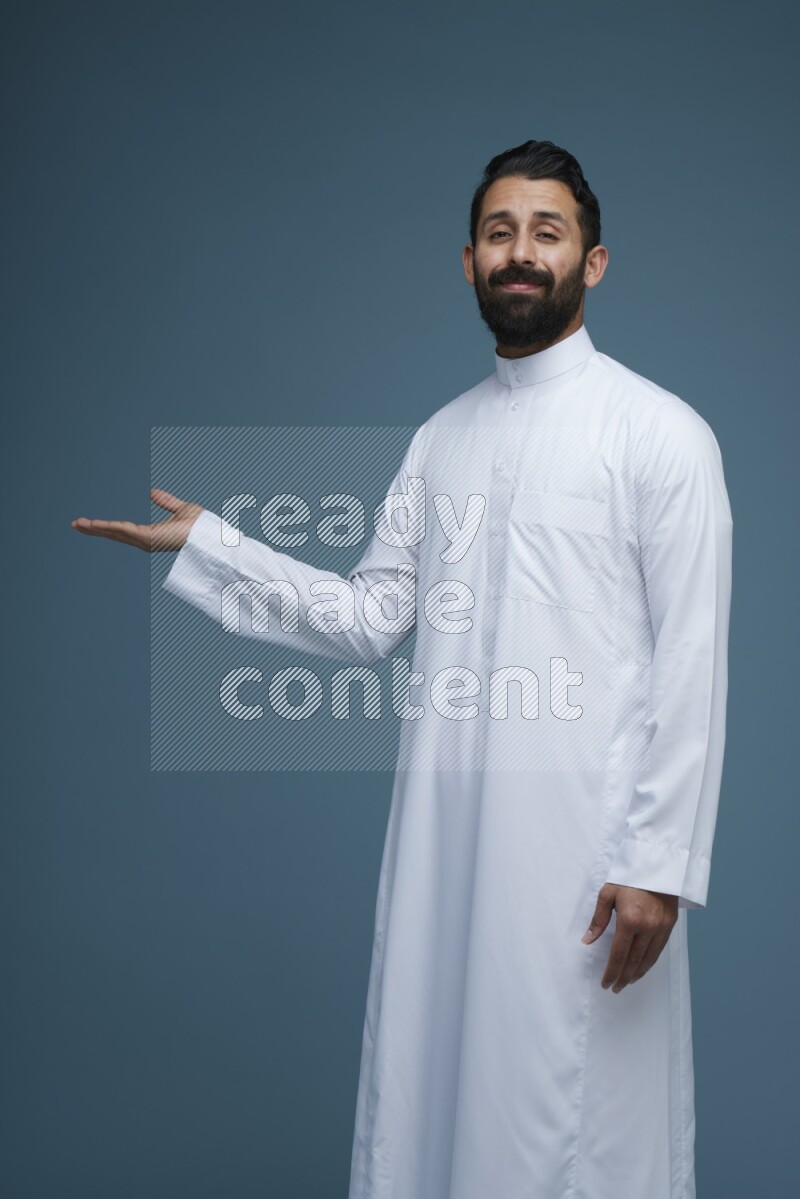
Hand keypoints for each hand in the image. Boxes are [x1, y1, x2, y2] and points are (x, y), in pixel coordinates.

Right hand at [71, 488, 203, 552]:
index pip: (123, 530)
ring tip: (78, 524)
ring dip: (97, 529)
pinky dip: (110, 527)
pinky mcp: (150, 539)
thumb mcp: (180, 508)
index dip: (106, 527)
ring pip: (116, 533)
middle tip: (75, 525)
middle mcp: (146, 541)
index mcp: (151, 535)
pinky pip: (125, 531)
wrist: (212, 536)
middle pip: (115, 534)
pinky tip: (96, 524)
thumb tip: (152, 492)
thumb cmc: (201, 526)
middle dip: (95, 530)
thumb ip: (166, 501)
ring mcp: (147, 541)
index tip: (90, 524)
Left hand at [581, 883, 678, 993]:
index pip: (619, 954)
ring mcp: (661, 927)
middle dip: (623, 977)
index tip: (606, 983)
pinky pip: (659, 950)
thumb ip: (598, 920)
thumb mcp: (607, 894)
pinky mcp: (670, 925)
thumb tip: (587, 940)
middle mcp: (648, 926)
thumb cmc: (628, 877)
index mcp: (629, 919)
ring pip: (649, 958)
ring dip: (637, 973)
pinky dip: (650, 962)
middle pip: (634, 961)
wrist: (656, 864)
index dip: (612, 971)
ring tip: (627, 981)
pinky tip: (642, 967)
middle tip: (615, 988)